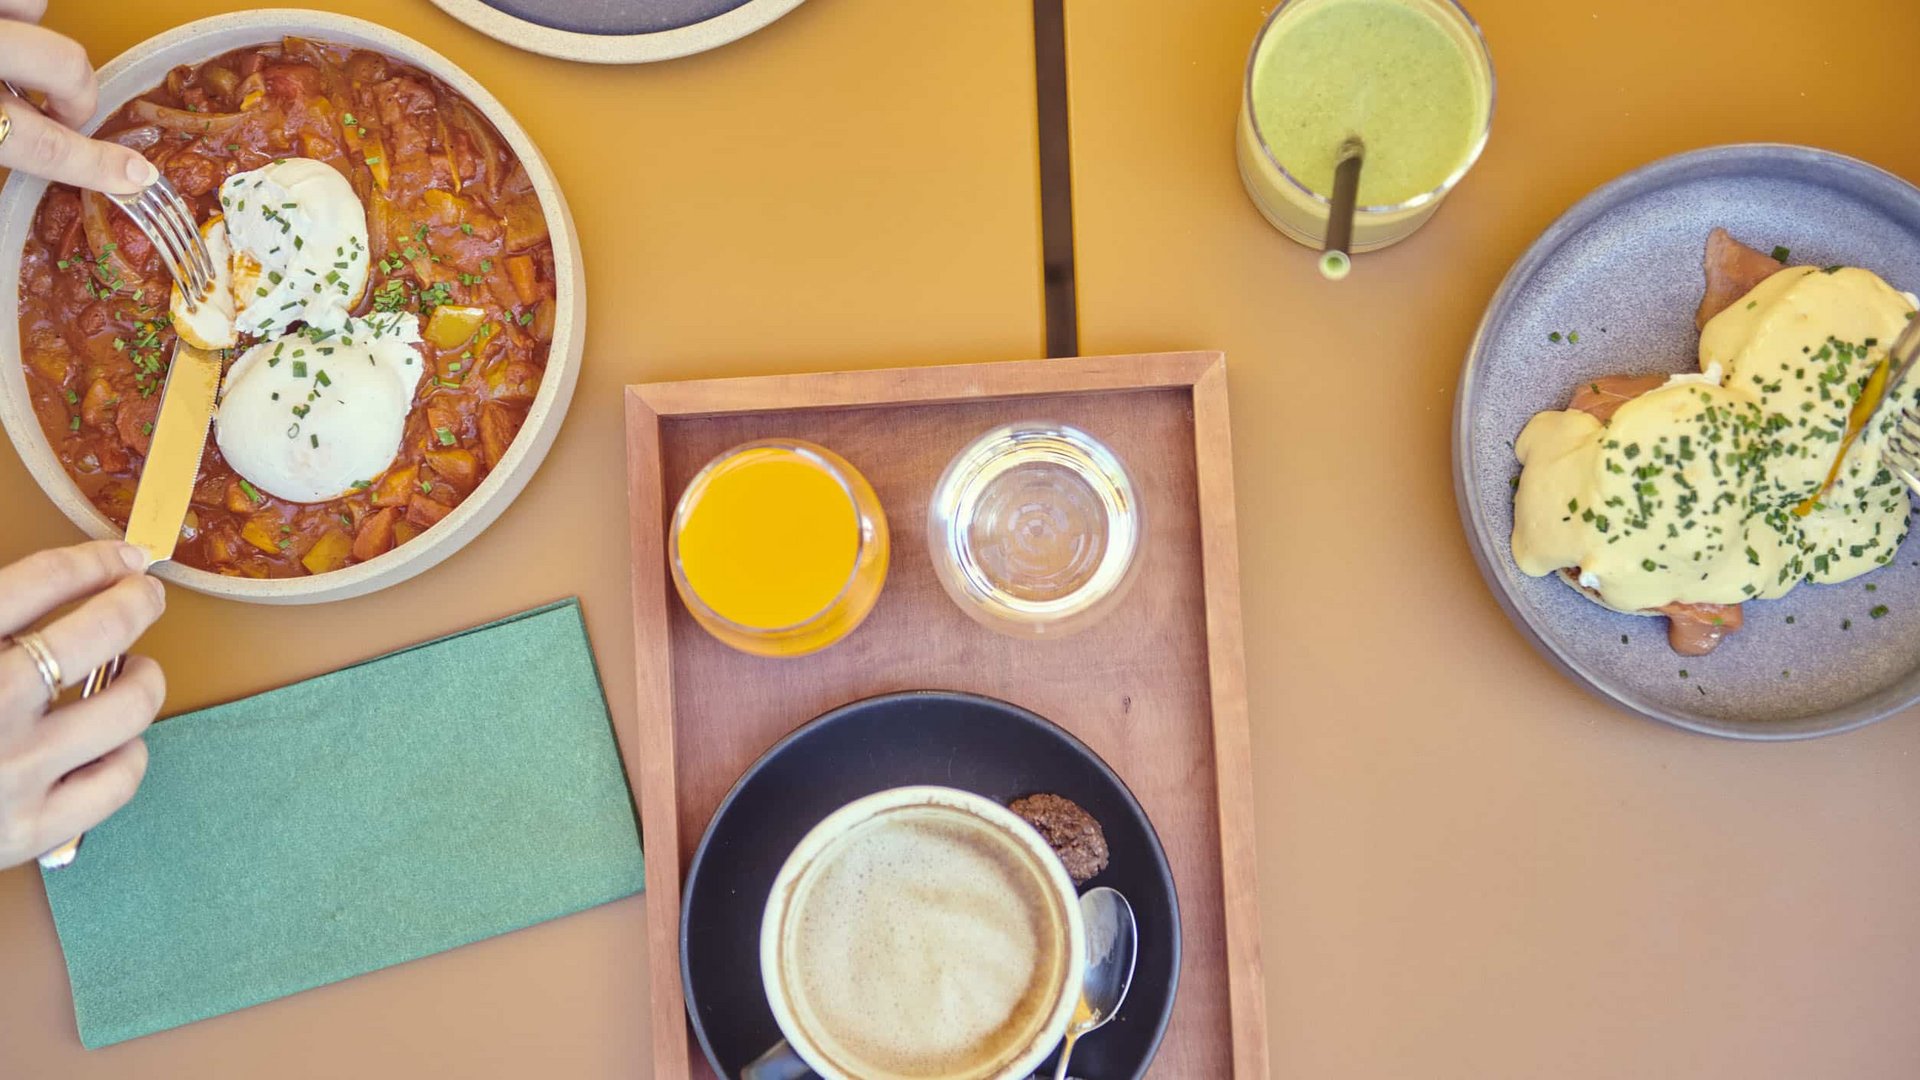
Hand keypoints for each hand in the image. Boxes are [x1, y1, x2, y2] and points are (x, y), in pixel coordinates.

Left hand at [0, 0, 155, 192]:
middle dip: (75, 92)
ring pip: (37, 9)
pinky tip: (4, 29)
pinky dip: (20, 11)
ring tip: (14, 56)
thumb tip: (54, 141)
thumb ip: (3, 143)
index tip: (133, 176)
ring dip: (36, 33)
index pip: (42, 145)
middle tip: (57, 110)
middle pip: (66, 67)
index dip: (91, 164)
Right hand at [0, 541, 165, 868]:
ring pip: (129, 707)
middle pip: (101, 631)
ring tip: (133, 672)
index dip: (93, 562)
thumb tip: (60, 579)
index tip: (121, 558)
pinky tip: (113, 742)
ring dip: (143, 679)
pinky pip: (119, 780)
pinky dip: (128, 753)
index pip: (41, 581)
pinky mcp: (29, 828)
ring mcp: (14, 770)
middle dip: (136, 603)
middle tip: (143, 597)